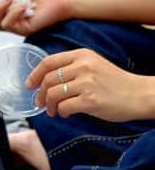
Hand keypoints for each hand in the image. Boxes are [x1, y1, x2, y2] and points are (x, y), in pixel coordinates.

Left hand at [26, 48, 153, 121]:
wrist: (141, 94)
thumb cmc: (116, 83)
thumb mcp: (94, 65)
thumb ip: (72, 68)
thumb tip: (45, 80)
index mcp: (81, 55)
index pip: (48, 62)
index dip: (34, 74)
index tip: (28, 85)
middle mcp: (83, 67)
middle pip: (48, 79)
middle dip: (39, 94)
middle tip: (39, 103)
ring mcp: (87, 83)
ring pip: (53, 94)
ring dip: (49, 105)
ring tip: (53, 111)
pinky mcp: (91, 100)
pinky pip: (64, 107)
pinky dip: (61, 112)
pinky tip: (66, 114)